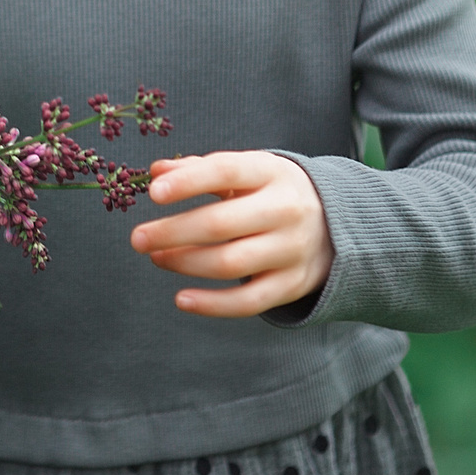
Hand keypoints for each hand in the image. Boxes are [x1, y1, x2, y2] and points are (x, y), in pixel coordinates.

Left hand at [127, 151, 334, 317]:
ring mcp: (292, 250)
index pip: (226, 172)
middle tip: (137, 238)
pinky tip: (181, 299)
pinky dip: (212, 305)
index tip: (153, 193)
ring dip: (185, 263)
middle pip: (221, 224)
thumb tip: (156, 172)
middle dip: (173, 232)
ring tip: (156, 257)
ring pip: (230, 264)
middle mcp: (285, 210)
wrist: (337, 224)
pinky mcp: (293, 284)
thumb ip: (199, 169)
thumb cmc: (271, 192)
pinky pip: (248, 302)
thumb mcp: (245, 171)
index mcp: (271, 172)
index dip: (188, 182)